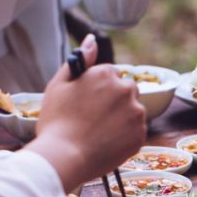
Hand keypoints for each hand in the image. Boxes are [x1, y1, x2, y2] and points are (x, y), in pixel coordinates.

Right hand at [25, 35, 146, 190]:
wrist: (63, 157)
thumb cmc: (56, 121)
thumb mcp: (59, 85)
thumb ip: (80, 59)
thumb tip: (92, 39)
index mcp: (106, 73)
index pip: (109, 75)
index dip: (97, 90)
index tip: (86, 104)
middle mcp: (126, 89)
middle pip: (125, 91)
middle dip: (114, 101)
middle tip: (93, 119)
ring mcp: (136, 113)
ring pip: (132, 111)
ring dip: (121, 119)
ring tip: (98, 133)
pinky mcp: (141, 135)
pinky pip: (135, 132)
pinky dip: (124, 137)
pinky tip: (106, 143)